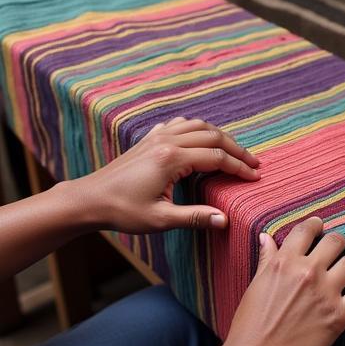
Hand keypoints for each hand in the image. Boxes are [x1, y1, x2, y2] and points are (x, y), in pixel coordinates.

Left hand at [73, 116, 260, 232]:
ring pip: (199, 126)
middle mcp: (168, 141)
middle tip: (254, 162)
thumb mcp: (160, 220)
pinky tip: (201, 138)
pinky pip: (181, 125)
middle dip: (237, 149)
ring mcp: (158, 136)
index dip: (239, 167)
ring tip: (234, 151)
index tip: (255, 176)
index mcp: (172, 159)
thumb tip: (225, 220)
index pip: (217, 158)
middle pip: (213, 136)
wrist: (88, 200)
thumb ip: (195, 217)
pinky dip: (197, 128)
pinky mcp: (149, 139)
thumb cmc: (122, 212)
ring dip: (220, 136)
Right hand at [219, 217, 344, 345]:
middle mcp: (308, 272)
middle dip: (339, 241)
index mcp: (285, 262)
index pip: (307, 230)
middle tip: (341, 247)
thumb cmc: (249, 326)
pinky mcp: (339, 315)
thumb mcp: (255, 285)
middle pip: (336, 241)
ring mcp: (326, 292)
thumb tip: (266, 237)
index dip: (316, 225)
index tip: (320, 227)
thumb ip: (266, 259)